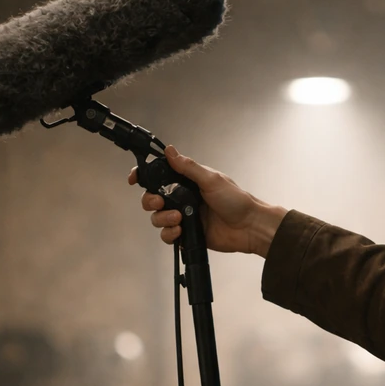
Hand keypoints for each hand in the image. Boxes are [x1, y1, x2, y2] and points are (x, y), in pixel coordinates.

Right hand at [129, 145, 287, 256]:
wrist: (249, 227)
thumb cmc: (236, 201)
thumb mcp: (211, 179)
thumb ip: (188, 167)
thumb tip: (169, 150)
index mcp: (187, 182)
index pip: (160, 177)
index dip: (145, 177)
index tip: (135, 179)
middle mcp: (183, 199)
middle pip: (152, 199)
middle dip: (150, 201)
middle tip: (160, 202)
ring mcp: (184, 217)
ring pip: (157, 218)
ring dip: (162, 218)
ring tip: (177, 218)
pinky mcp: (187, 234)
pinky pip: (168, 235)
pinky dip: (169, 233)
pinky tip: (180, 230)